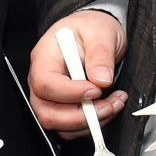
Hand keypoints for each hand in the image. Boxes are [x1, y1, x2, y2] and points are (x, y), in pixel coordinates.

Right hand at [29, 10, 127, 137]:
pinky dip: (92, 123)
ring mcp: (51, 96)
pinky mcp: (63, 106)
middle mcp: (42, 79)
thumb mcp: (100, 31)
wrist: (95, 32)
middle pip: (47, 112)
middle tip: (108, 106)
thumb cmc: (91, 28)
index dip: (69, 93)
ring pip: (60, 124)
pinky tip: (109, 106)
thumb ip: (100, 54)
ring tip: (114, 103)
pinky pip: (71, 126)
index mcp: (44, 57)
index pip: (45, 83)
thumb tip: (101, 79)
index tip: (96, 90)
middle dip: (81, 116)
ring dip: (90, 121)